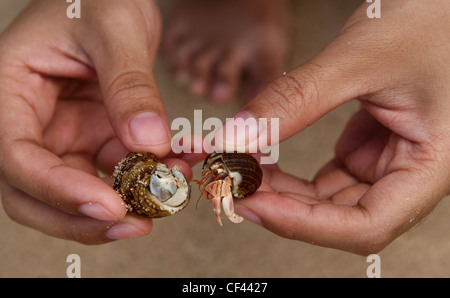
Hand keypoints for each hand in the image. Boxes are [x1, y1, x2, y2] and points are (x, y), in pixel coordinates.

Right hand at [0, 0, 180, 243]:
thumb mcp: (114, 29)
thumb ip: (128, 84)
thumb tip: (148, 142)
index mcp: (9, 90)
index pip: (16, 158)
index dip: (58, 190)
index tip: (108, 205)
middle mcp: (31, 121)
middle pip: (37, 193)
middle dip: (84, 219)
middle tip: (137, 224)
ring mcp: (65, 134)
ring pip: (80, 191)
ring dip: (123, 204)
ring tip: (169, 197)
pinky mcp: (97, 137)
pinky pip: (117, 172)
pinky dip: (145, 180)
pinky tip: (177, 171)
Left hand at [219, 0, 449, 254]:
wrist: (441, 7)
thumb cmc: (426, 23)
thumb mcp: (356, 59)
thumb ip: (294, 100)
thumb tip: (234, 138)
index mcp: (431, 165)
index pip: (368, 225)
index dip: (305, 224)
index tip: (253, 203)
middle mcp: (411, 176)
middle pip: (341, 219)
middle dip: (282, 207)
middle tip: (233, 185)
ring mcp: (387, 167)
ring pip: (328, 202)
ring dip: (281, 193)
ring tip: (241, 170)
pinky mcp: (368, 154)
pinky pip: (325, 180)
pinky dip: (290, 176)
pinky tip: (261, 159)